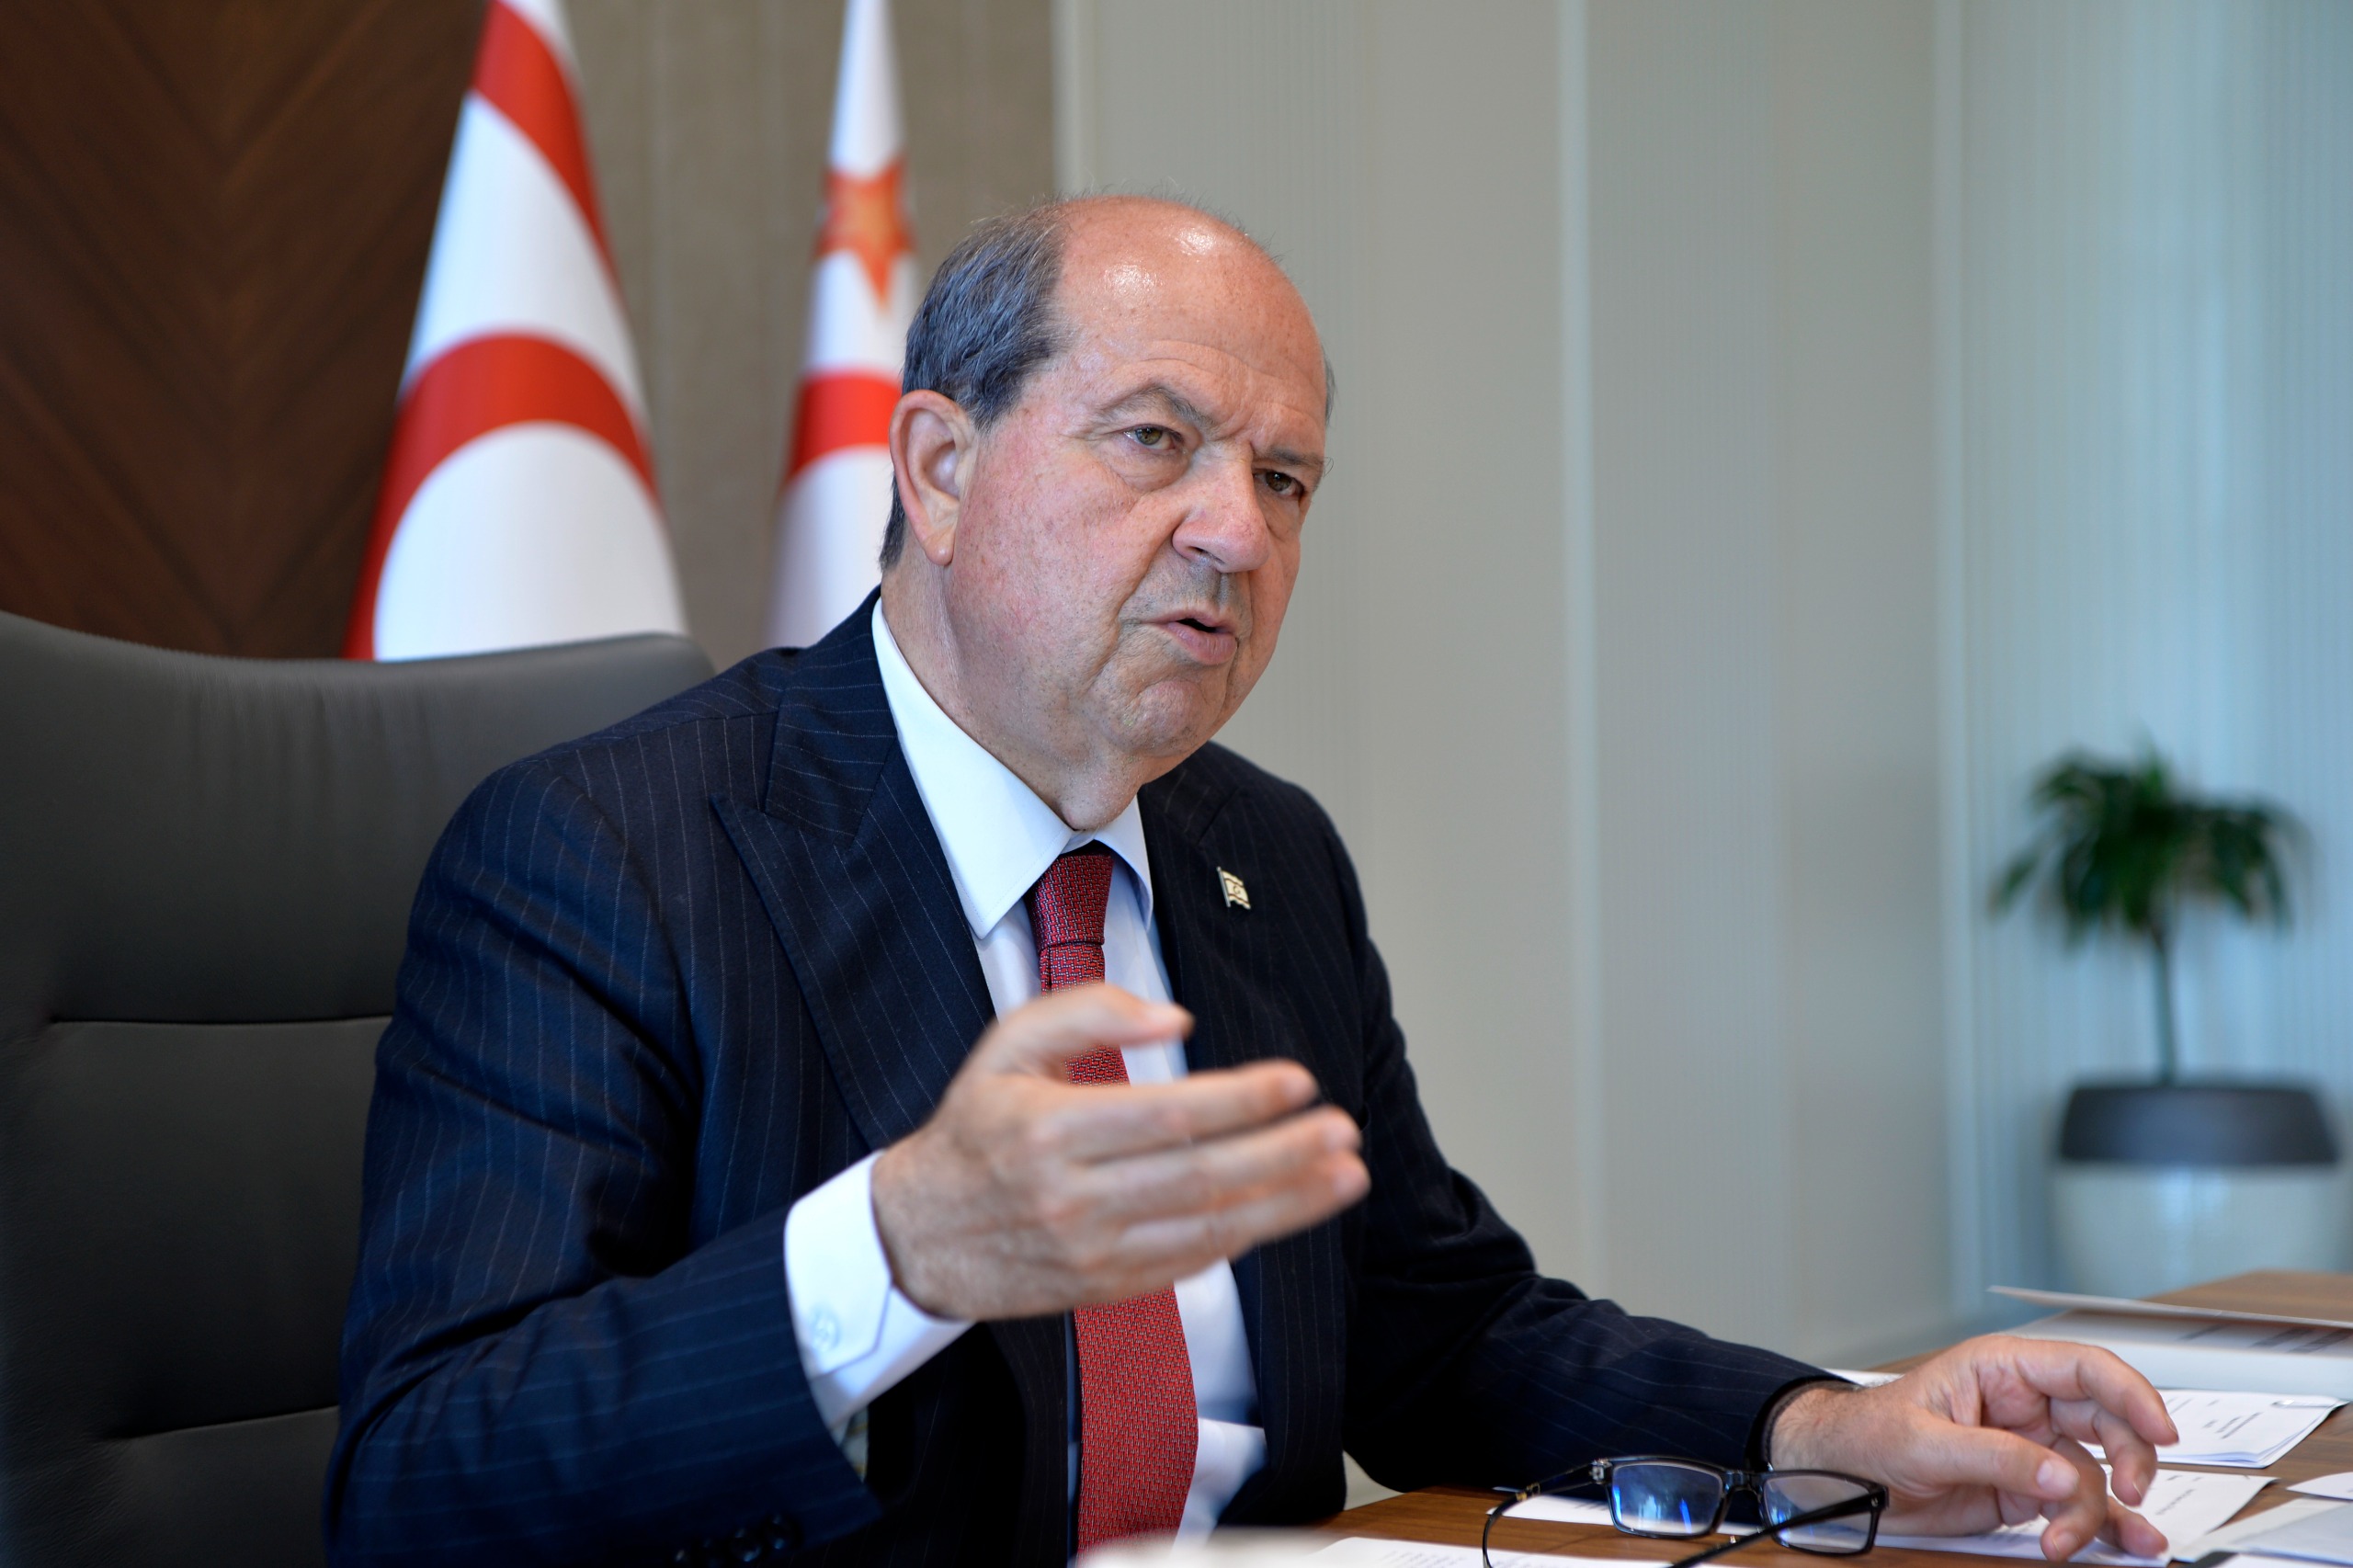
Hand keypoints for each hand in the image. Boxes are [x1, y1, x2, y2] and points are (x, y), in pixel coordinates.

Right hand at [869, 983, 1369, 1319]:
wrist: (918, 1235)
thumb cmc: (974, 1128)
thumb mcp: (1005, 1046)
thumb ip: (1085, 1012)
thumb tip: (1175, 1018)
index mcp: (1049, 1128)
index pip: (1168, 1113)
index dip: (1243, 1099)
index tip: (1298, 1080)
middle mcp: (1071, 1196)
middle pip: (1201, 1176)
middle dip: (1285, 1153)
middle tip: (1342, 1129)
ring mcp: (1090, 1251)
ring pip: (1208, 1228)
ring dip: (1287, 1202)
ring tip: (1344, 1175)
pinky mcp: (1103, 1289)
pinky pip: (1190, 1264)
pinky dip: (1245, 1237)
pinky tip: (1288, 1209)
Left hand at [1768, 1336, 2179, 1561]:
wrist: (1841, 1478)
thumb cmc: (1870, 1434)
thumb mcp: (1924, 1442)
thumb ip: (1994, 1455)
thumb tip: (2056, 1473)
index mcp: (2002, 1369)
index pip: (2085, 1368)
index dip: (2132, 1394)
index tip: (2163, 1431)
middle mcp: (2027, 1405)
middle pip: (2107, 1422)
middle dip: (2129, 1458)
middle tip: (2130, 1494)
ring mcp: (2031, 1449)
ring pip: (2095, 1474)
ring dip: (2096, 1511)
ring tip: (2064, 1541)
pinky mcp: (2026, 1491)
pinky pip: (2077, 1506)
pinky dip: (2103, 1527)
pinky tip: (2127, 1544)